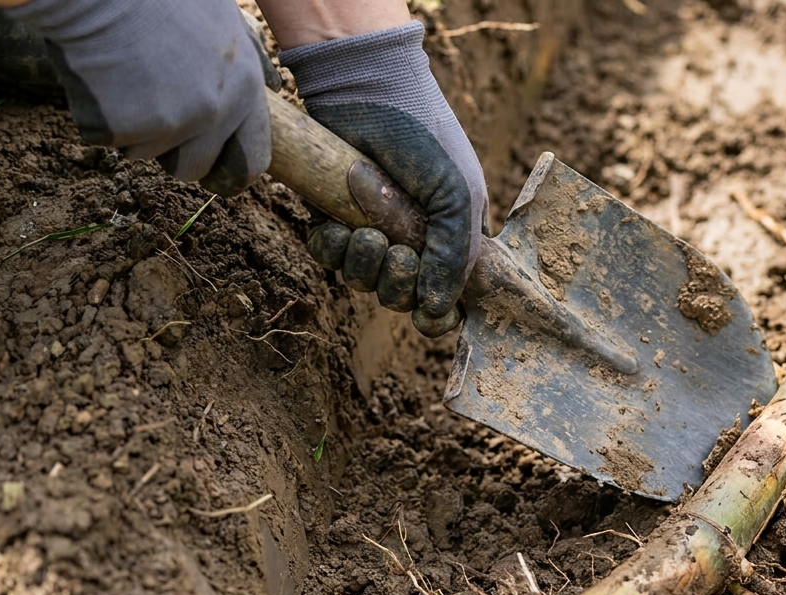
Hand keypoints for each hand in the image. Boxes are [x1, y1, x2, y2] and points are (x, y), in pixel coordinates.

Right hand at [3, 0, 272, 195]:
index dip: (230, 170)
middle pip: (193, 167)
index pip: (252, 159)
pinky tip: (98, 77)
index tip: (215, 174)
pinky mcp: (126, 129)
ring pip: (146, 153)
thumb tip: (270, 91)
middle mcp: (215, 113)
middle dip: (171, 153)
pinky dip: (97, 116)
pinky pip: (108, 140)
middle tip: (149, 116)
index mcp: (244, 89)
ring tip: (122, 77)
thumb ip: (242, 67)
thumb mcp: (225, 25)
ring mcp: (170, 124)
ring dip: (130, 128)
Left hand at [279, 21, 486, 336]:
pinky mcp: (332, 216)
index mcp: (449, 237)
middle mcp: (410, 239)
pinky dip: (333, 249)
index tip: (429, 313)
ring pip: (363, 281)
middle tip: (398, 254)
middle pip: (400, 297)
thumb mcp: (457, 196)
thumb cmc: (424, 137)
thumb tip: (437, 311)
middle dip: (397, 285)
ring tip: (367, 234)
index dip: (435, 312)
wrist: (368, 89)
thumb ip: (455, 256)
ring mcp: (370, 229)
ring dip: (364, 267)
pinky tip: (340, 224)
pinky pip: (328, 258)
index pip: (444, 296)